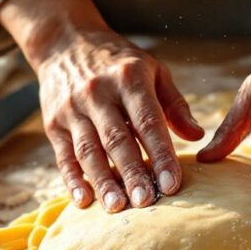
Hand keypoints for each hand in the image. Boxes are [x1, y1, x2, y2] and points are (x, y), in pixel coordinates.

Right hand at [0, 0, 202, 211]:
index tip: (172, 184)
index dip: (161, 154)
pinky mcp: (53, 123)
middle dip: (132, 173)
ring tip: (117, 207)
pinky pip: (63, 155)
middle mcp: (98, 93)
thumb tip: (197, 137)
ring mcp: (72, 109)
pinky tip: (84, 201)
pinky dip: (73, 180)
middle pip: (117, 139)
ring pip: (89, 150)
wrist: (65, 42)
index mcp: (129, 79)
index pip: (148, 122)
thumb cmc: (119, 63)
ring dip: (103, 181)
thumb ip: (175, 104)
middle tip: (146, 202)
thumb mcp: (153, 71)